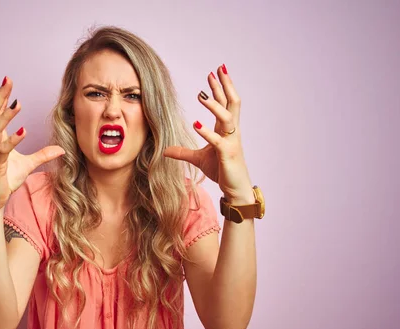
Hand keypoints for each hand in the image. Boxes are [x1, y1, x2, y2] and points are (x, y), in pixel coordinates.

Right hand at [0, 77, 64, 212]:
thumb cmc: (6, 180)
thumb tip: (61, 149)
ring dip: (6, 115)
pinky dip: (13, 140)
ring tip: (18, 103)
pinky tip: (23, 131)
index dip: (3, 97)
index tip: (8, 81)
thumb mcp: (29, 165)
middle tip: (8, 80)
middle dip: (0, 96)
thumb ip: (43, 155)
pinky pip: (3, 149)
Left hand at [164, 64, 253, 202]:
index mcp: (226, 129)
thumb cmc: (222, 171)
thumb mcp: (198, 159)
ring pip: (227, 117)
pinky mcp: (227, 154)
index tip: (213, 73)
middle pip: (232, 103)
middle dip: (225, 85)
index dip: (219, 88)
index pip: (225, 103)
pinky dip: (207, 131)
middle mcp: (231, 132)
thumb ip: (182, 152)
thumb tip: (165, 151)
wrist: (234, 189)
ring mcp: (231, 142)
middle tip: (218, 69)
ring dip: (214, 105)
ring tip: (200, 94)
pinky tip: (195, 123)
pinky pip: (217, 140)